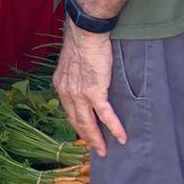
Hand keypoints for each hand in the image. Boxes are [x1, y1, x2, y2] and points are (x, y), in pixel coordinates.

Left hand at [53, 22, 127, 156]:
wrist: (86, 34)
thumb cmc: (82, 42)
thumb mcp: (71, 62)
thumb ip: (74, 75)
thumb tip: (83, 79)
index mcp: (61, 85)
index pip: (68, 111)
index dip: (77, 124)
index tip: (83, 133)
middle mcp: (67, 93)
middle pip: (77, 121)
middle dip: (87, 137)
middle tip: (97, 148)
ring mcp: (80, 94)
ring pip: (89, 123)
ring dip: (98, 139)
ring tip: (105, 149)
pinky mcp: (95, 92)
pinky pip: (105, 115)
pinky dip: (114, 127)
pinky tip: (121, 137)